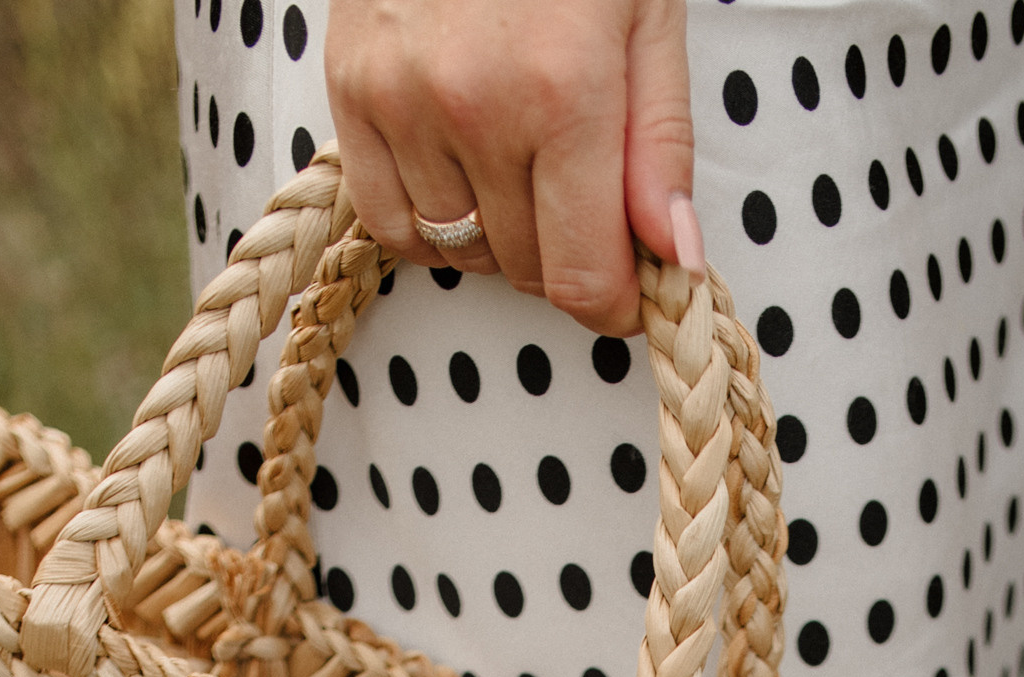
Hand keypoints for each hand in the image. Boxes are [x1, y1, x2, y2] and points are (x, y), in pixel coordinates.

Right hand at [325, 0, 700, 335]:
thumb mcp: (645, 16)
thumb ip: (659, 145)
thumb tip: (674, 258)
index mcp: (562, 91)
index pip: (582, 279)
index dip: (614, 301)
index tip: (629, 287)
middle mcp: (474, 108)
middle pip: (526, 271)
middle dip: (564, 251)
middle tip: (578, 188)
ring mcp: (401, 101)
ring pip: (460, 253)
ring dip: (498, 232)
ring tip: (517, 154)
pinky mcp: (349, 92)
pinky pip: (392, 223)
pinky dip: (431, 220)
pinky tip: (460, 166)